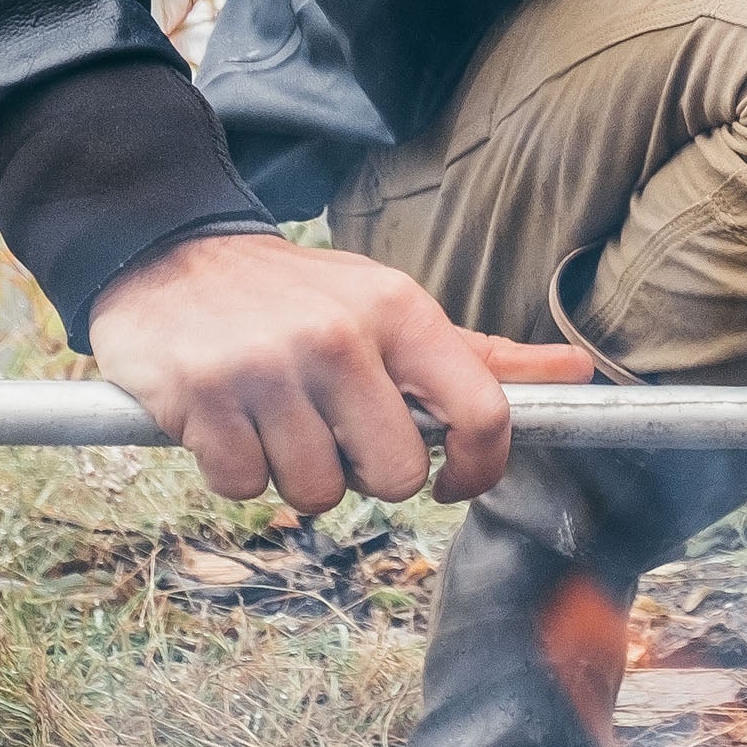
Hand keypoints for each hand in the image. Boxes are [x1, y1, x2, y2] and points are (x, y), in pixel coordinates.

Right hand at [85, 231, 590, 514]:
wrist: (167, 254)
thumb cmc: (296, 296)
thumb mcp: (390, 305)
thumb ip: (479, 354)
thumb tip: (578, 374)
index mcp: (400, 311)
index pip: (483, 414)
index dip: (479, 469)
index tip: (451, 480)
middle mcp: (340, 336)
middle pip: (394, 477)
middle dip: (365, 471)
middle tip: (334, 430)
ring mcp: (269, 368)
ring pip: (316, 492)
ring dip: (295, 473)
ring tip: (276, 419)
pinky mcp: (203, 398)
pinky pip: (243, 488)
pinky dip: (235, 470)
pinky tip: (228, 421)